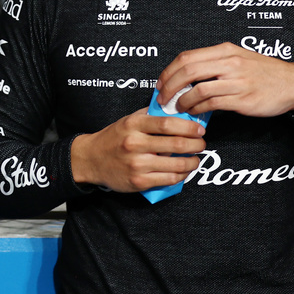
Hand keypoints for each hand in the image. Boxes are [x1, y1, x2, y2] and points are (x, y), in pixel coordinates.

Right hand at [69, 109, 205, 192]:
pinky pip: (168, 179)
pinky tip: (184, 171)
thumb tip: (177, 111)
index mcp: (134, 124)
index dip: (188, 127)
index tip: (199, 129)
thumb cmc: (113, 138)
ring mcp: (137, 164)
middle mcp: (135, 143)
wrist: (91, 159)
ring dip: (192, 162)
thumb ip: (150, 115)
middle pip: (175, 143)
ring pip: (175, 164)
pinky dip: (181, 176)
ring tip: (195, 159)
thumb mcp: (128, 119)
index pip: (167, 123)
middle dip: (195, 145)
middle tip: (201, 144)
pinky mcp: (138, 181)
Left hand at [156, 43, 293, 117]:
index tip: (161, 83)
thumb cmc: (264, 72)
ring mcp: (237, 80)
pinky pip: (212, 103)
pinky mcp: (243, 99)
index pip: (187, 57)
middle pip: (188, 71)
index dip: (169, 71)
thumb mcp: (238, 58)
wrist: (293, 83)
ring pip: (198, 89)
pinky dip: (198, 109)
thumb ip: (214, 64)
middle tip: (162, 98)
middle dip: (169, 86)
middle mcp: (229, 62)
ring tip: (177, 107)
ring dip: (182, 101)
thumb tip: (186, 76)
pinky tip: (194, 112)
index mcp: (225, 50)